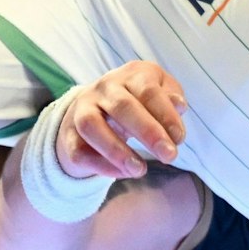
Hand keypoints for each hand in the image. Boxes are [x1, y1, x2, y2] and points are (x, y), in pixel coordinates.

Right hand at [57, 61, 188, 180]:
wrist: (96, 106)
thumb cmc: (139, 100)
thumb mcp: (160, 93)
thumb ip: (171, 98)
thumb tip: (179, 105)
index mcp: (132, 75)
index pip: (148, 91)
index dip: (166, 115)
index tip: (179, 139)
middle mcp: (105, 87)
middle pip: (122, 107)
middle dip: (148, 132)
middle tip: (169, 156)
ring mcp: (83, 109)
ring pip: (91, 126)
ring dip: (116, 150)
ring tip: (140, 170)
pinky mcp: (69, 134)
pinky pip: (79, 151)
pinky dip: (101, 165)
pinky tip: (124, 174)